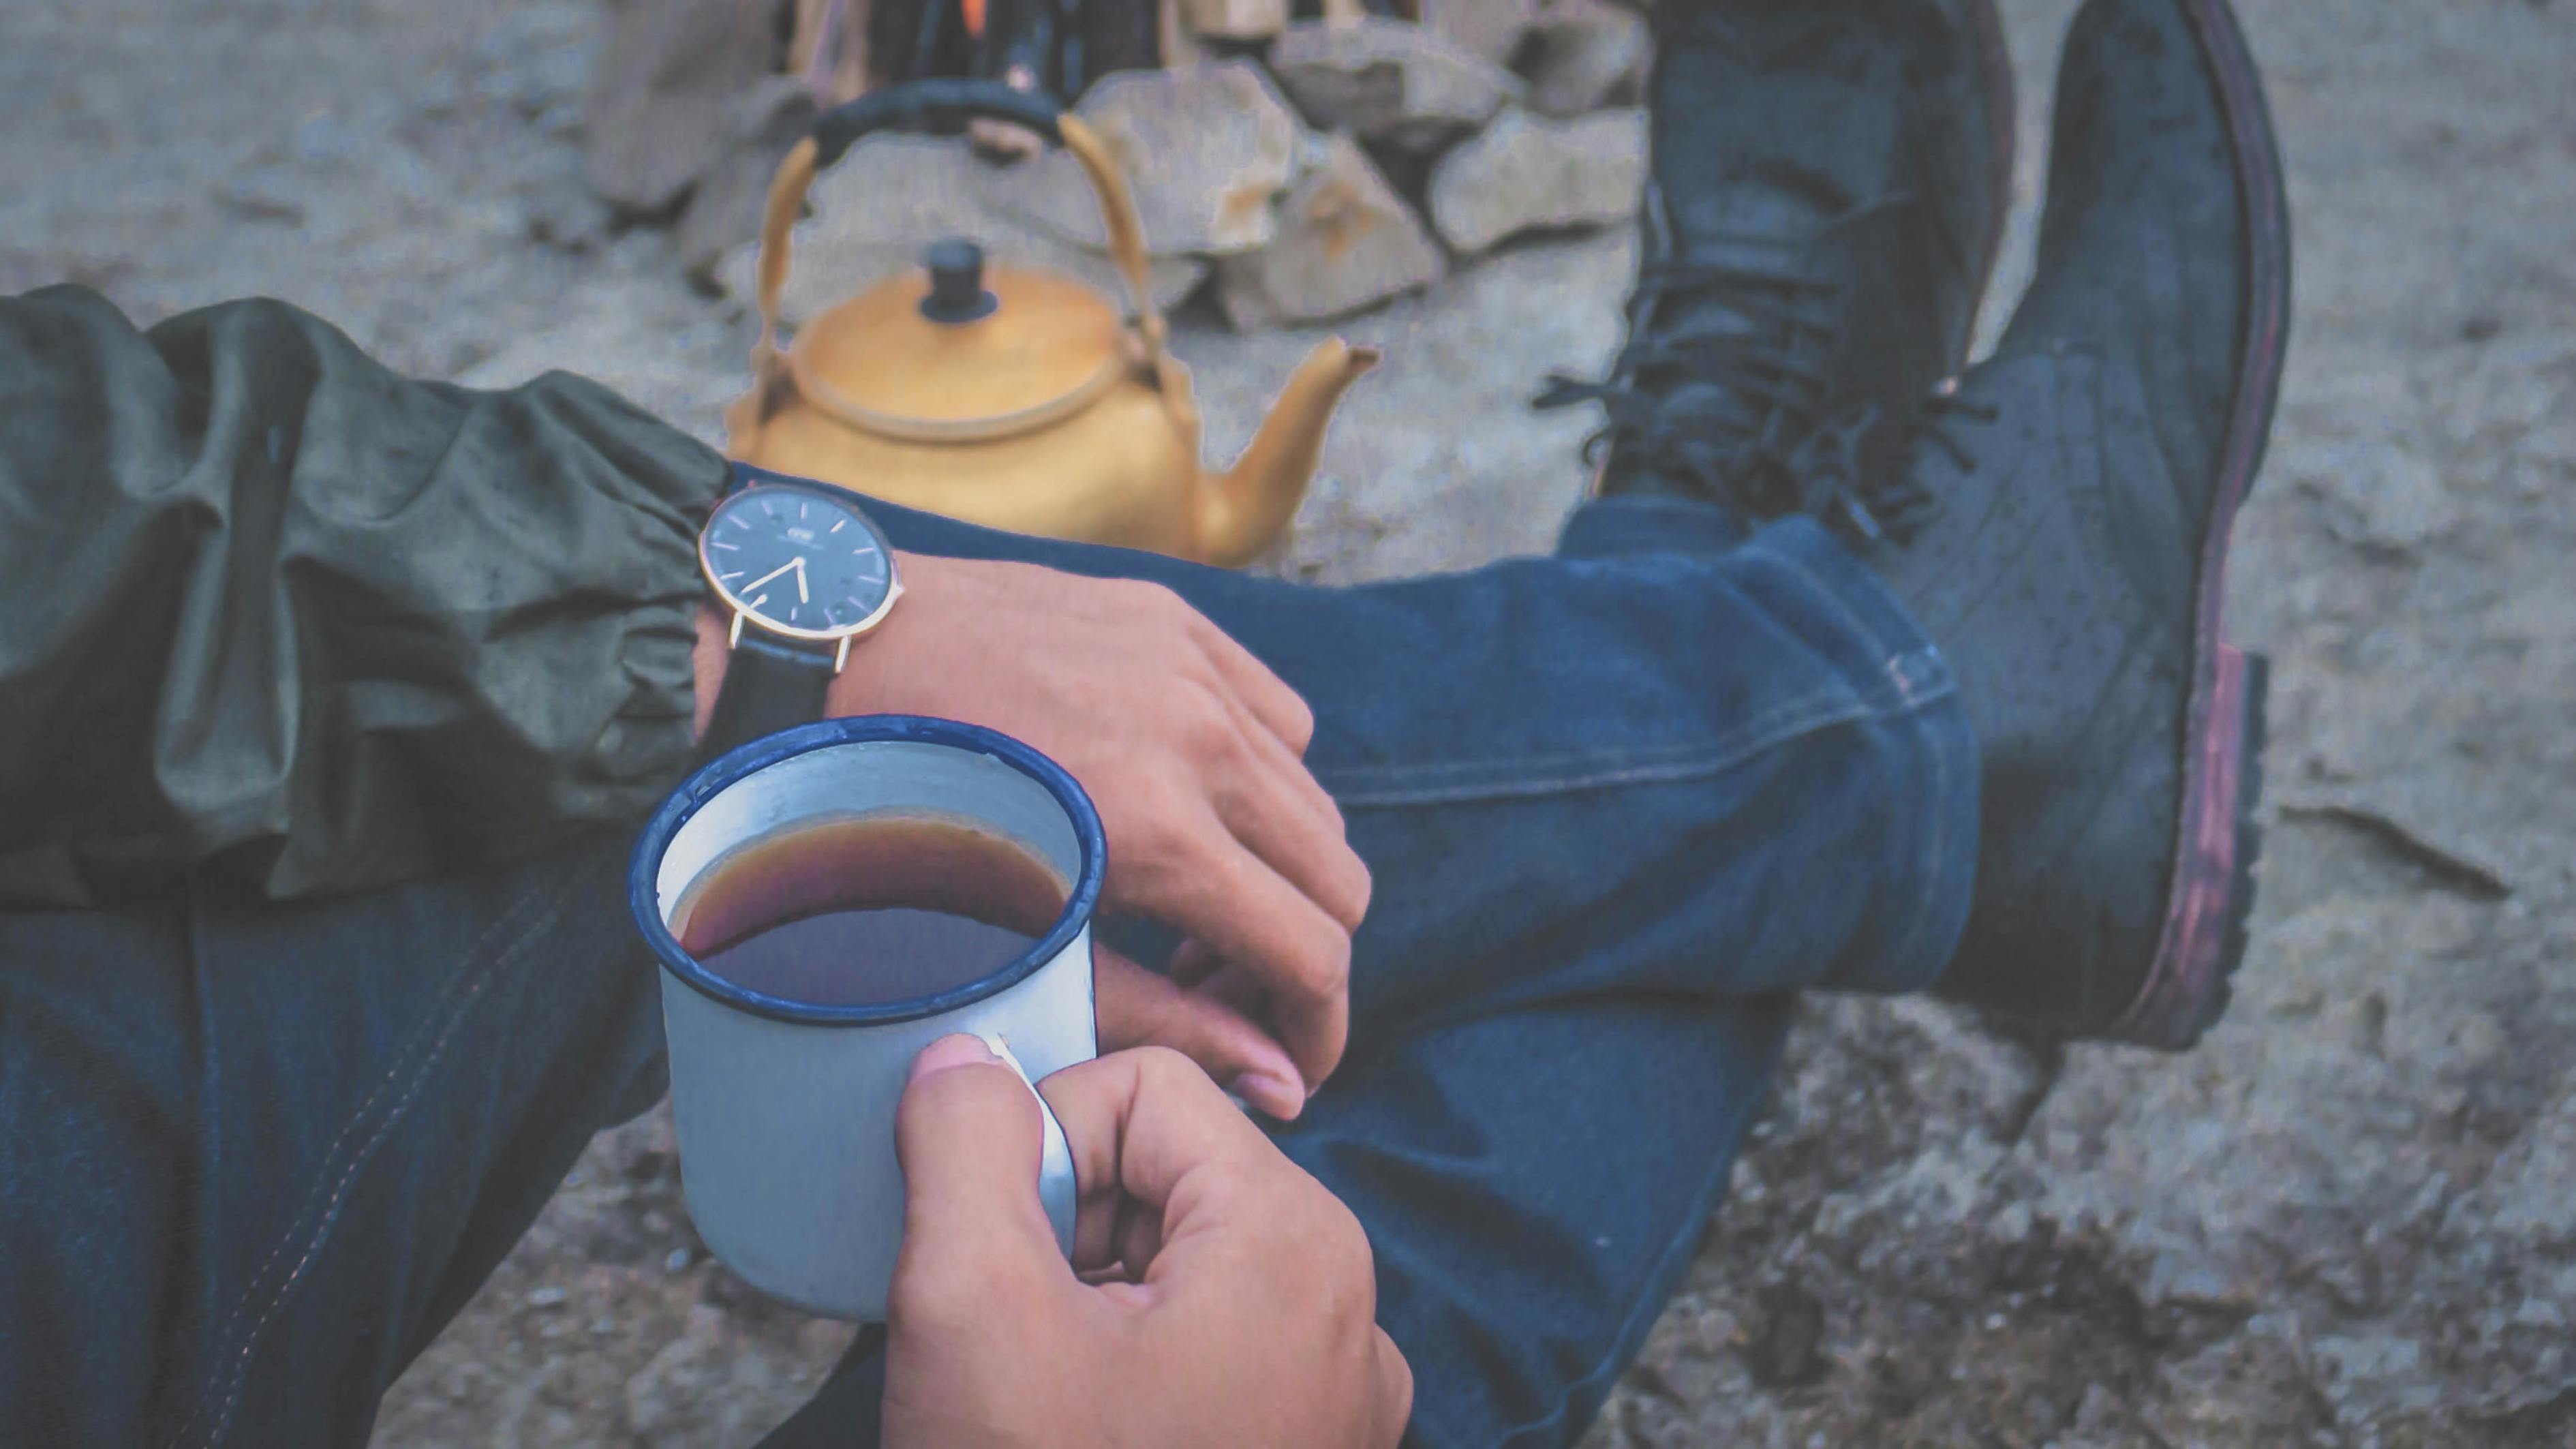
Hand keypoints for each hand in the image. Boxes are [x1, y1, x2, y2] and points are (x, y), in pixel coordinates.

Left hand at [701, 552, 1369, 1116]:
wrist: (816, 669)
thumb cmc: (893, 834)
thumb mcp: (1023, 953)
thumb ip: (1164, 1018)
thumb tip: (1279, 1086)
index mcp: (1161, 834)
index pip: (1314, 953)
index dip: (1317, 1027)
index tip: (1290, 1060)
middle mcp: (1199, 740)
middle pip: (1336, 878)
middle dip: (1301, 952)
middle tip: (1224, 986)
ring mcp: (1191, 668)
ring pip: (1314, 796)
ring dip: (1279, 865)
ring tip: (1195, 899)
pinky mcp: (1173, 619)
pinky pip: (1276, 711)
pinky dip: (1257, 772)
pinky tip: (1183, 804)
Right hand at [883, 1037, 1411, 1448]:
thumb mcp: (973, 1308)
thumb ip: (967, 1151)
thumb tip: (965, 1058)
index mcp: (1294, 1242)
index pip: (1145, 1091)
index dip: (1040, 1145)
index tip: (992, 1248)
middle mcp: (1347, 1308)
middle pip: (1172, 1178)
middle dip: (1065, 1230)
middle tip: (1007, 1333)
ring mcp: (1339, 1398)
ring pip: (1184, 1270)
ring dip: (1087, 1306)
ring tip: (1036, 1400)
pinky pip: (1213, 1356)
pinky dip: (1129, 1374)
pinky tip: (1076, 1435)